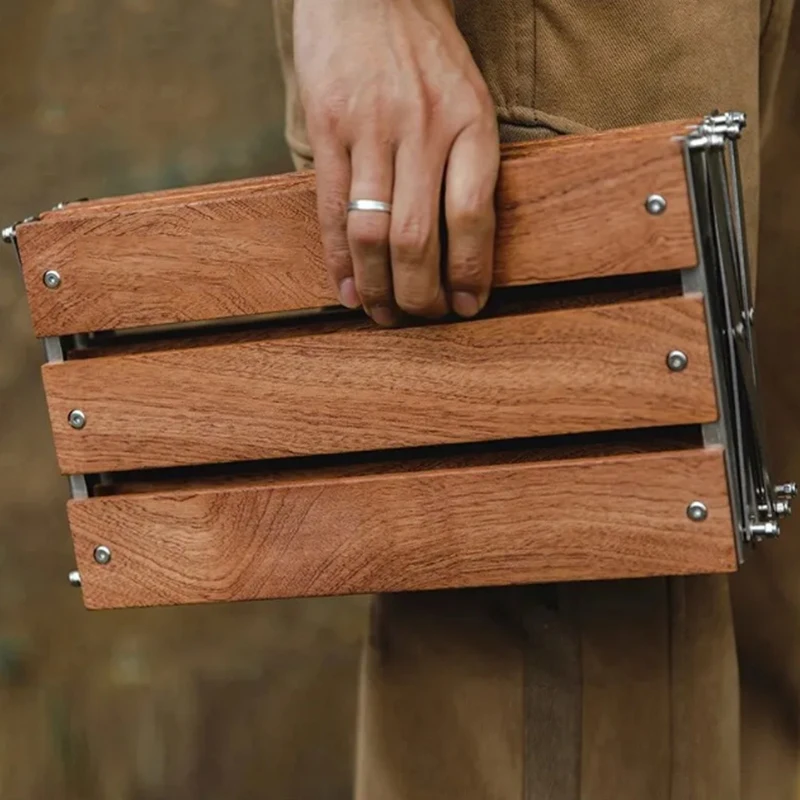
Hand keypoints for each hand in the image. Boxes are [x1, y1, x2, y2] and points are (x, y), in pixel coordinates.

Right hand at [294, 0, 499, 324]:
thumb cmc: (426, 54)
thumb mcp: (468, 99)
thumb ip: (468, 165)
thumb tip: (461, 248)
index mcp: (470, 122)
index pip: (473, 218)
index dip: (470, 274)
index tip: (468, 306)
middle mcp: (422, 128)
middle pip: (418, 239)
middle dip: (421, 295)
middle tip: (423, 318)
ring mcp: (371, 128)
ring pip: (372, 233)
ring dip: (378, 288)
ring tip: (385, 315)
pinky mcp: (328, 127)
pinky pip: (331, 210)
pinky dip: (339, 260)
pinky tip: (348, 290)